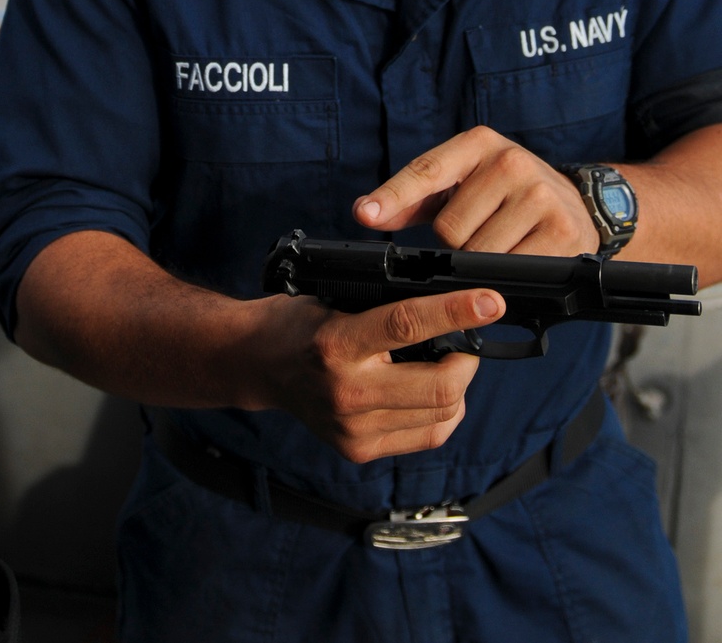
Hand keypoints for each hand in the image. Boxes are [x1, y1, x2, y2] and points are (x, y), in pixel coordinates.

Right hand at [249, 284, 504, 462]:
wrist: (257, 364)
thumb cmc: (299, 322)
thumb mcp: (333, 298)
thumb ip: (383, 308)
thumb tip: (449, 308)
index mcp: (336, 343)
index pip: (407, 324)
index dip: (456, 312)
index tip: (491, 303)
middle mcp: (346, 391)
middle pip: (439, 385)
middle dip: (468, 360)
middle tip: (468, 340)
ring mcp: (354, 428)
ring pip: (442, 413)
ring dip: (458, 385)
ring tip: (446, 363)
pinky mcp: (359, 450)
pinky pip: (427, 435)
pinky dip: (443, 411)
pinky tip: (432, 391)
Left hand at [353, 126, 599, 255]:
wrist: (578, 203)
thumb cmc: (504, 196)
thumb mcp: (460, 185)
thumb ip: (411, 199)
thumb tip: (365, 212)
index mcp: (478, 143)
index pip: (426, 172)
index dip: (393, 197)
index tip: (365, 214)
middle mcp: (510, 161)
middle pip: (448, 229)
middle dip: (456, 243)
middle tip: (482, 230)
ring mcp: (539, 194)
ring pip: (477, 253)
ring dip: (481, 261)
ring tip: (503, 241)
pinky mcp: (561, 230)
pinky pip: (509, 270)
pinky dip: (506, 276)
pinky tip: (521, 255)